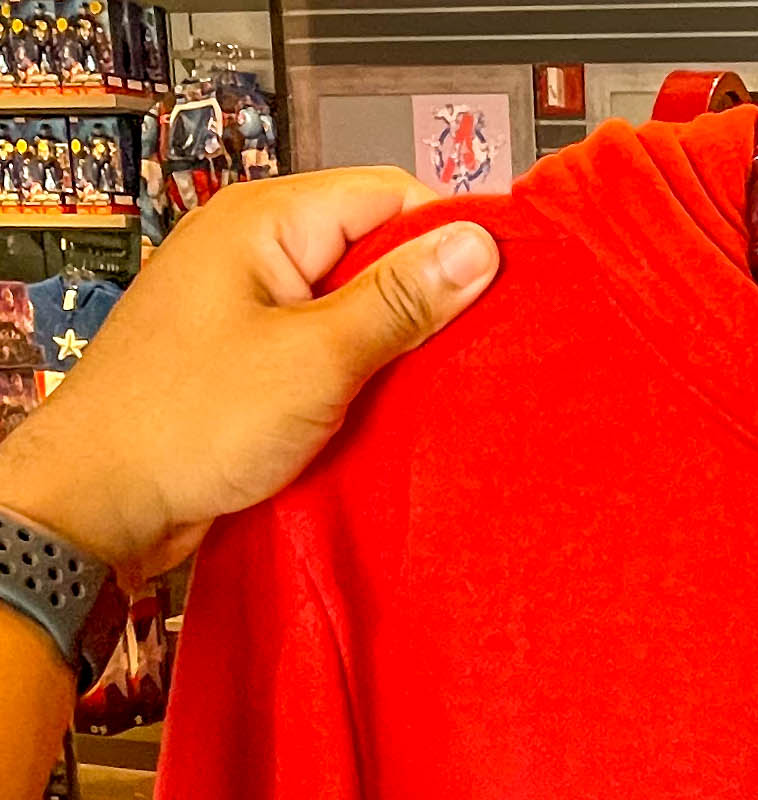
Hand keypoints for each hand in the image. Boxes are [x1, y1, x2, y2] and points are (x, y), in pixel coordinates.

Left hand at [0, 167, 498, 586]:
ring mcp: (246, 307)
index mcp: (265, 221)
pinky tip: (387, 413)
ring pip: (348, 307)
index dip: (451, 236)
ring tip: (442, 387)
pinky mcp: (244, 362)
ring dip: (393, 346)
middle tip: (482, 351)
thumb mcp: (314, 360)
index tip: (508, 290)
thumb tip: (478, 245)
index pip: (389, 194)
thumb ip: (398, 302)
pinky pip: (321, 352)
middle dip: (426, 297)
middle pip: (371, 249)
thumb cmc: (191, 423)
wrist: (101, 500)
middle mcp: (253, 250)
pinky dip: (358, 378)